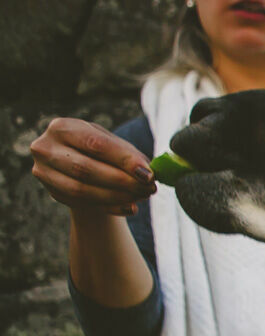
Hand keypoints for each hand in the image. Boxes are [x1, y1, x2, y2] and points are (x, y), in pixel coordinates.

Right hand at [30, 118, 155, 217]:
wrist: (77, 165)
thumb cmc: (99, 149)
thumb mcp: (111, 143)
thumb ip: (128, 154)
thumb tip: (148, 171)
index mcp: (62, 128)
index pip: (95, 144)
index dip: (123, 160)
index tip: (148, 173)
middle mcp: (46, 148)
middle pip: (85, 169)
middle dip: (122, 181)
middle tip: (149, 188)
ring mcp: (45, 172)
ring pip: (81, 190)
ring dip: (116, 197)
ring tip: (141, 196)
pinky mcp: (52, 193)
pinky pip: (83, 204)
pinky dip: (110, 208)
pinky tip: (130, 207)